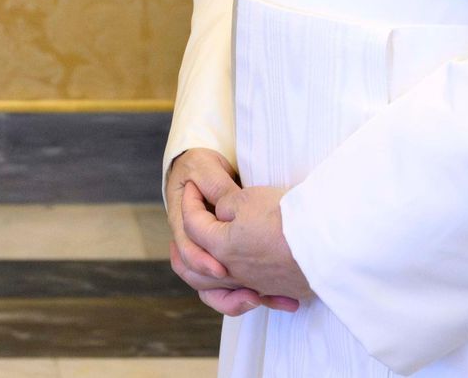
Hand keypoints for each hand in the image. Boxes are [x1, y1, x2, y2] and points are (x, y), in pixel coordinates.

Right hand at [166, 149, 296, 316]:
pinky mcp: (232, 261)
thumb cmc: (201, 167)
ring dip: (239, 301)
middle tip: (251, 295)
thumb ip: (216, 188)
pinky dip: (261, 297)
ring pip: (218, 293)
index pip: (187, 252)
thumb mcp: (206, 168)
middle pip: (200, 282)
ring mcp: (213, 257)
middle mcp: (196, 247)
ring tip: (264, 299)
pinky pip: (240, 288)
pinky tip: (284, 300)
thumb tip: (227, 208)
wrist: (200, 171)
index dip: (202, 262)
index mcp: (182, 226)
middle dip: (225, 294)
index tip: (220, 268)